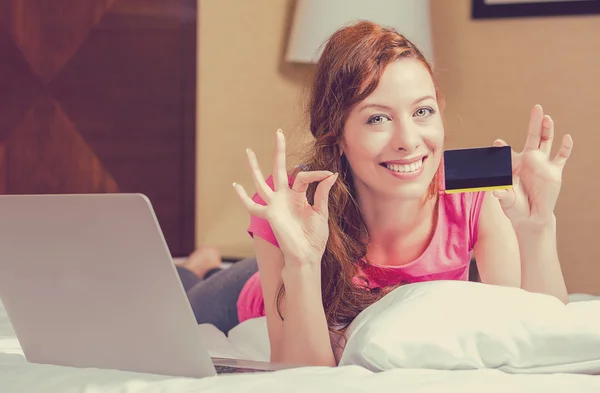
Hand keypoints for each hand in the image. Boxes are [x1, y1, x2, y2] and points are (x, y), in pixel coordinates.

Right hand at [233, 129, 337, 266]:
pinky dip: (243, 197)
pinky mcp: (269, 215)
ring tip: (249, 151)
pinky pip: (253, 206)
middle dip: (279, 151)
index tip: (329, 175)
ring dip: (255, 167)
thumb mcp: (322, 212)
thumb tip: (330, 173)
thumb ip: (323, 193)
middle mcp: (285, 197)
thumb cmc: (314, 237)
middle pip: (279, 168)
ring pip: (261, 181)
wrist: (307, 256)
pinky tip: (235, 186)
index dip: (316, 173)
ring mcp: (275, 205)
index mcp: (300, 195)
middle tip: (278, 132)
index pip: (303, 175)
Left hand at [492, 105, 572, 228]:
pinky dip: (565, 147)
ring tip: (547, 118)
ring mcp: (542, 164)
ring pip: (547, 143)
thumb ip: (502, 195)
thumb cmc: (514, 207)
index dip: (502, 148)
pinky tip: (567, 137)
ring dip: (548, 130)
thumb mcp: (506, 201)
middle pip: (532, 137)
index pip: (507, 152)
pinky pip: (561, 157)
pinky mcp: (554, 172)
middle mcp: (528, 160)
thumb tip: (495, 192)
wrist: (531, 217)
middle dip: (534, 123)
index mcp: (513, 165)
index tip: (498, 143)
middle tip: (536, 108)